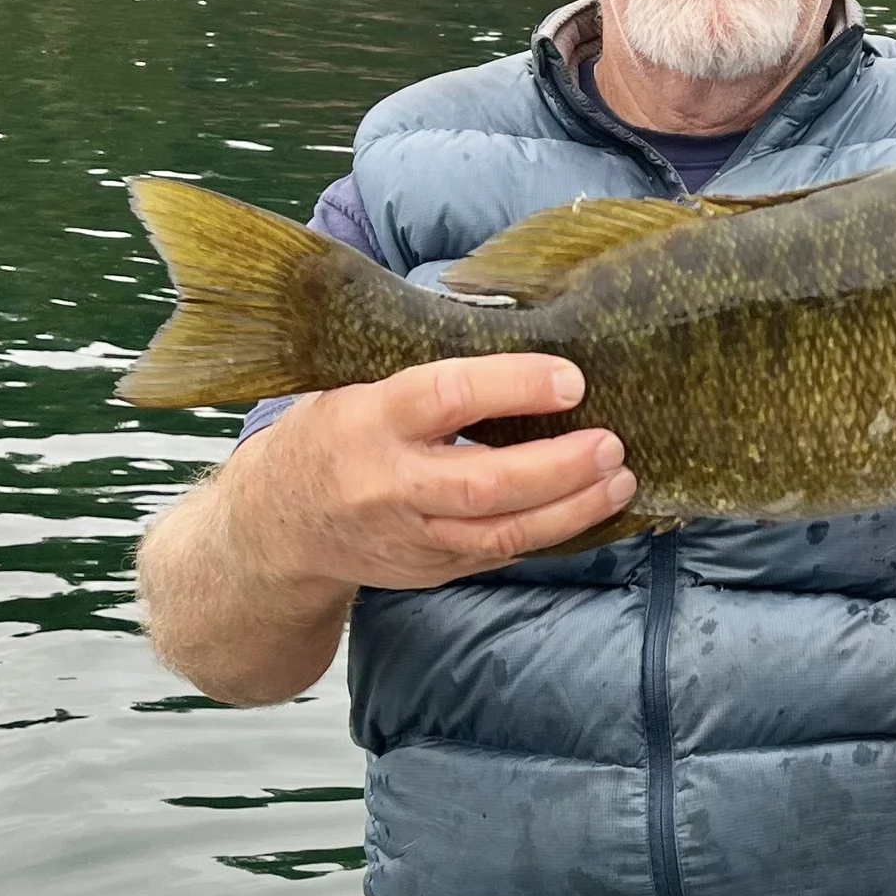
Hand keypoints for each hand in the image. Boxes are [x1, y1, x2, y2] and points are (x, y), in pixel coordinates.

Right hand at [235, 353, 636, 594]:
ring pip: (503, 533)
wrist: (276, 529)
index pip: (447, 398)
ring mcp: (413, 536)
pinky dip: (554, 533)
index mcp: (369, 419)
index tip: (570, 378)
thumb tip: (519, 326)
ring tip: (619, 479)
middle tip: (611, 444)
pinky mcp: (433, 569)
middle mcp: (390, 484)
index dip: (513, 386)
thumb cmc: (330, 436)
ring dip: (571, 508)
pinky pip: (503, 554)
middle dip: (560, 467)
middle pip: (486, 483)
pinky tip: (592, 507)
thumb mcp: (355, 385)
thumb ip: (425, 369)